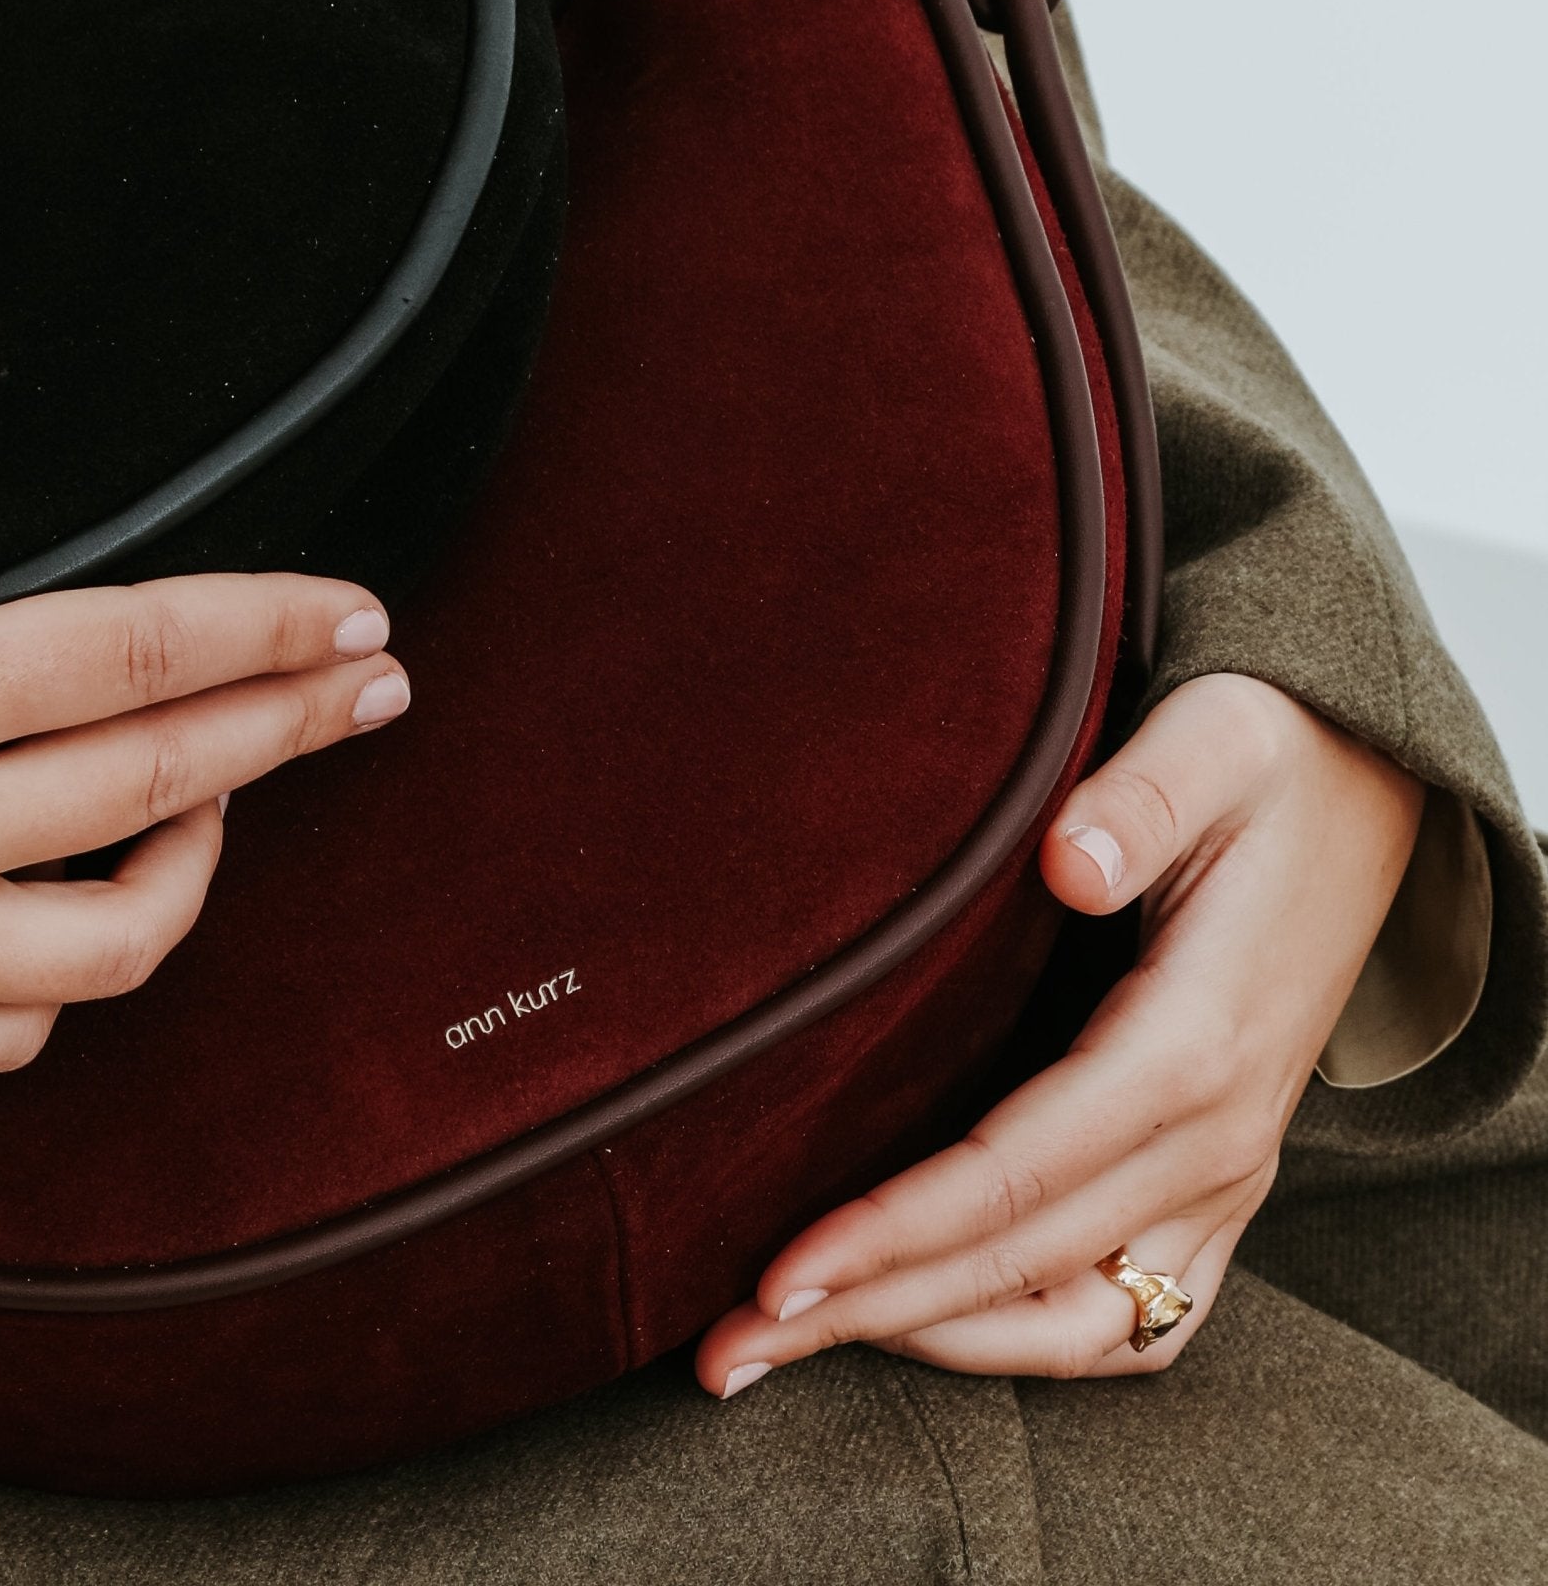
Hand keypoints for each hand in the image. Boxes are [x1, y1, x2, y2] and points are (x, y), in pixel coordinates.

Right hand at [0, 324, 410, 1083]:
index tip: (354, 609)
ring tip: (234, 797)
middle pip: (175, 772)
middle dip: (303, 720)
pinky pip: (23, 1033)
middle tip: (384, 685)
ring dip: (208, 862)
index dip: (271, 622)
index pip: (142, 648)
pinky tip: (94, 915)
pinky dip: (82, 978)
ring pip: (126, 935)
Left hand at [696, 673, 1424, 1391]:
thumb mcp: (1214, 745)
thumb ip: (1141, 800)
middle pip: (1022, 1268)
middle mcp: (1217, 1138)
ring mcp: (1227, 1175)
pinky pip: (1142, 1317)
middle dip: (869, 1316)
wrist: (1365, 789)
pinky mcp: (1221, 1181)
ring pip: (1082, 1324)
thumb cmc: (1265, 762)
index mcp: (1193, 1043)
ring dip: (938, 1344)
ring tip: (802, 1350)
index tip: (779, 1273)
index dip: (891, 1233)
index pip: (1015, 1174)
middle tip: (730, 1349)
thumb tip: (1066, 862)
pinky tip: (936, 1330)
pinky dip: (1035, 1342)